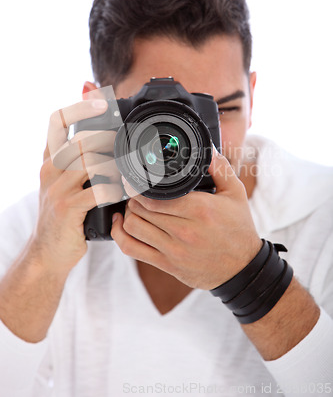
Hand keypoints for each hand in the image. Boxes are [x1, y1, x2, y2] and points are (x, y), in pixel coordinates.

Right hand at [32, 99, 122, 272]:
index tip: (103, 104)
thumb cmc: (65, 214)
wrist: (48, 251)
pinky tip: (124, 192)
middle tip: (130, 147)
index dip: (80, 107)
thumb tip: (105, 139)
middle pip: (81, 139)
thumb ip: (81, 162)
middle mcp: (50, 169)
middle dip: (110, 140)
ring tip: (129, 172)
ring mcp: (57, 188)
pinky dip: (116, 189)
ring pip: (91, 162)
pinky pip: (98, 190)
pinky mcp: (67, 207)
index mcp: (50, 159)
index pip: (57, 121)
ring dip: (116, 165)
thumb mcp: (67, 184)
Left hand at [111, 149, 261, 288]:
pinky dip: (120, 235)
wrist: (243, 268)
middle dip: (134, 198)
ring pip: (133, 226)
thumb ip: (221, 169)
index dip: (140, 186)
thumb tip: (207, 149)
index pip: (154, 196)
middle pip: (141, 209)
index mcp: (199, 210)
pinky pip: (132, 249)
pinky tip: (120, 224)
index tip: (137, 180)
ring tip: (134, 207)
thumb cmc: (239, 229)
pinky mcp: (167, 264)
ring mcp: (173, 250)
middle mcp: (184, 230)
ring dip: (128, 213)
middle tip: (137, 192)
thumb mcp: (236, 194)